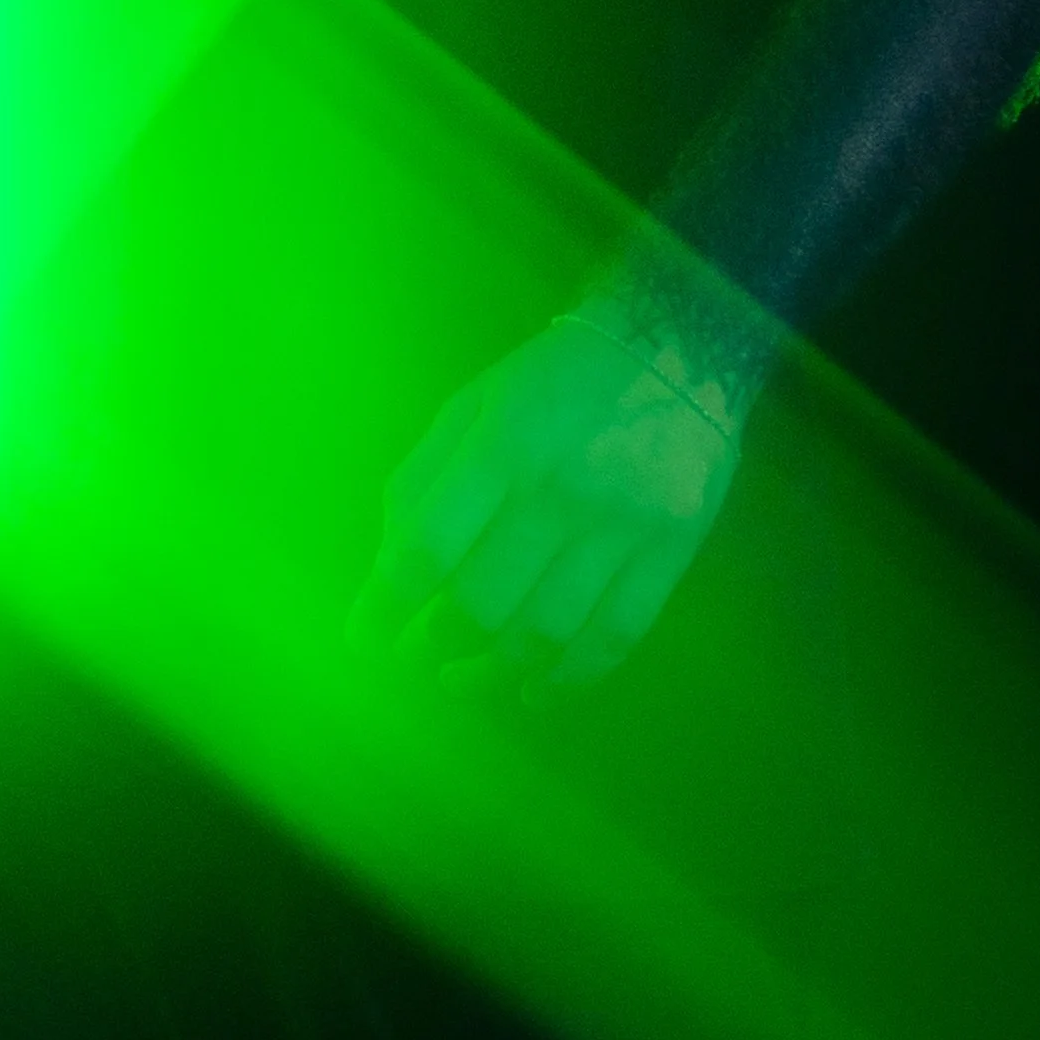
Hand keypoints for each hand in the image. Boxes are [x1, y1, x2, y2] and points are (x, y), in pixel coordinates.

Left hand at [350, 314, 746, 694]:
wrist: (677, 347)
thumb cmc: (551, 380)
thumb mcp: (473, 403)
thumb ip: (425, 480)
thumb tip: (389, 568)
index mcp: (500, 443)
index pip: (429, 547)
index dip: (385, 606)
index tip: (362, 643)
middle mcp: (560, 488)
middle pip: (485, 602)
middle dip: (436, 642)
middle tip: (416, 655)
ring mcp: (622, 524)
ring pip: (548, 632)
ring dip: (494, 672)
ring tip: (462, 678)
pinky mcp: (672, 550)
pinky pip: (617, 637)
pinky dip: (571, 680)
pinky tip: (536, 692)